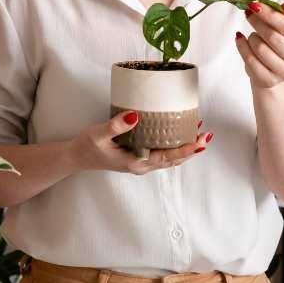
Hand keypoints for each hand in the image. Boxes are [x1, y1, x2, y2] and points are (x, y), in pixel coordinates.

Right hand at [70, 111, 212, 174]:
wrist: (77, 157)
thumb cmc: (87, 146)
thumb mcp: (99, 134)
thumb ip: (115, 126)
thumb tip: (135, 116)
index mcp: (136, 162)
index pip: (168, 158)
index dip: (186, 150)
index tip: (200, 141)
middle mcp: (142, 165)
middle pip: (173, 159)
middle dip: (191, 148)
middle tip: (206, 134)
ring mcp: (141, 163)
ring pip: (169, 158)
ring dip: (184, 147)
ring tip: (198, 131)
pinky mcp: (138, 157)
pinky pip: (161, 154)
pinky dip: (173, 145)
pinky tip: (177, 132)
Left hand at [235, 0, 283, 89]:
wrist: (276, 72)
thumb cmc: (282, 46)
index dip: (268, 14)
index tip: (255, 4)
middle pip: (272, 37)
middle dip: (257, 22)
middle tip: (248, 14)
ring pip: (260, 48)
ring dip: (251, 37)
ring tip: (252, 34)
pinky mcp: (268, 81)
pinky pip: (249, 60)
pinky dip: (242, 47)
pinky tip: (241, 40)